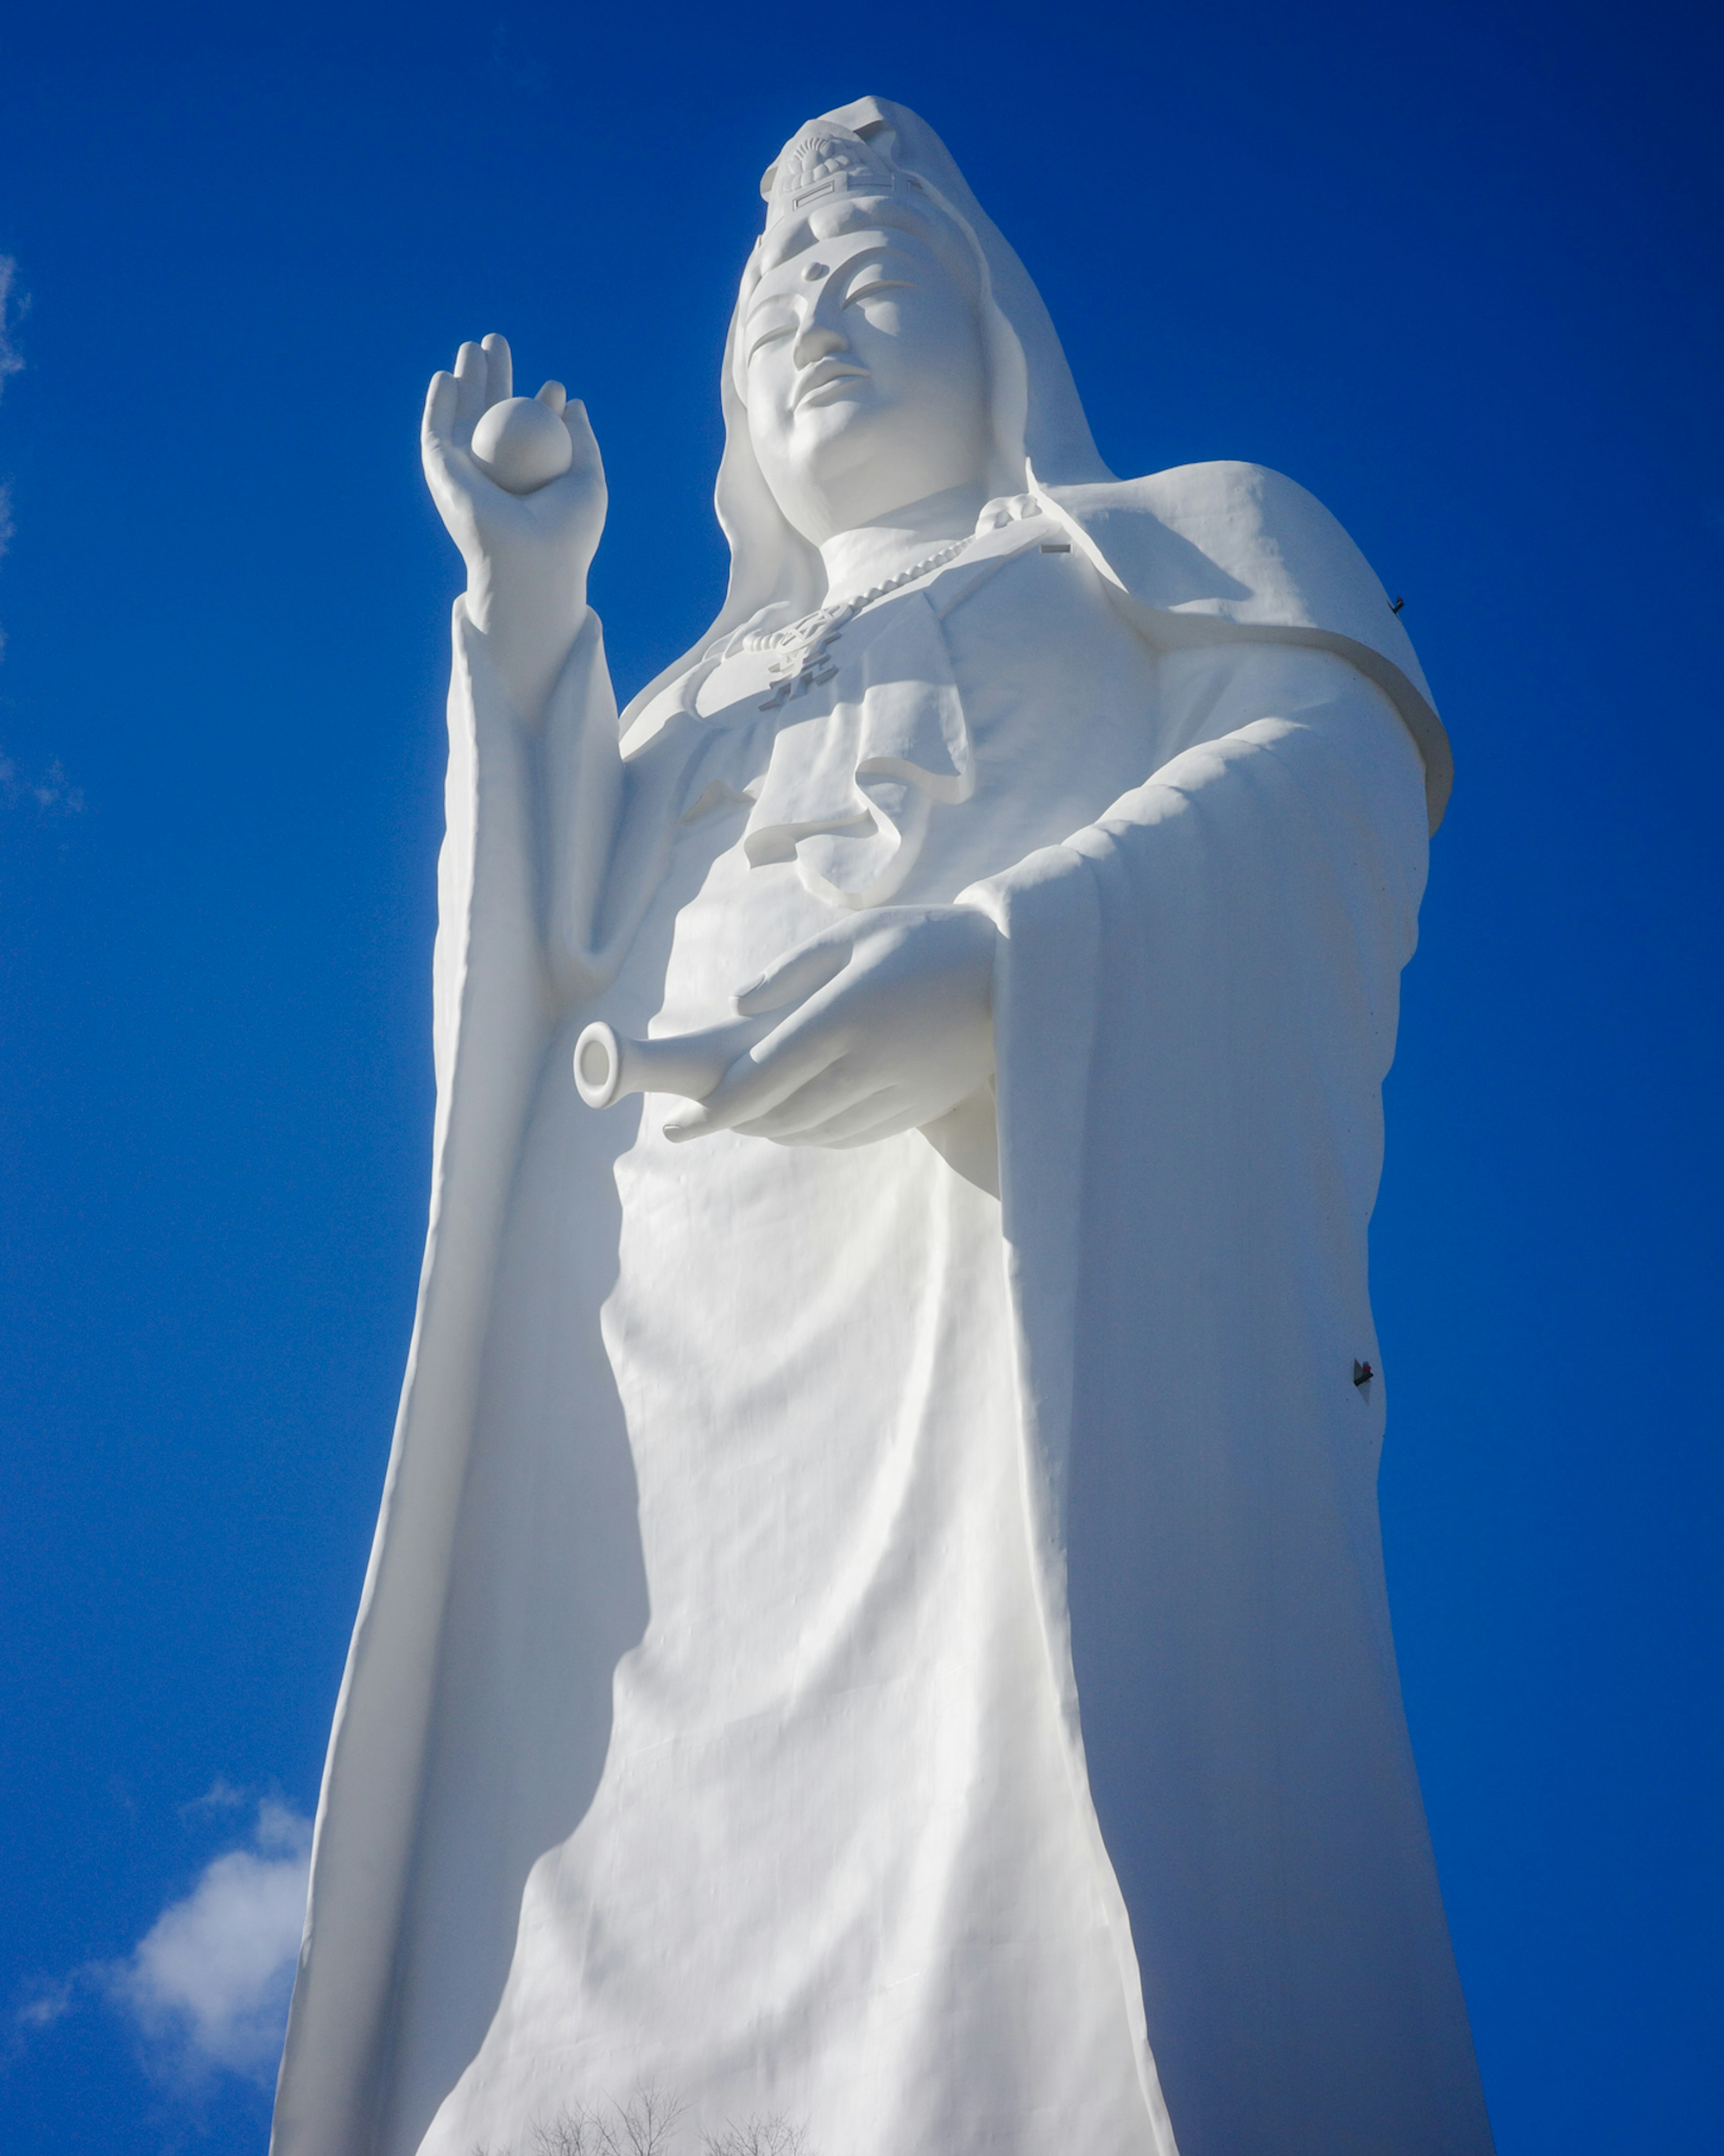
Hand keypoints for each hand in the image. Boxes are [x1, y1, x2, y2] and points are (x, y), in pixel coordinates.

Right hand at [421, 333, 606, 718]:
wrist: (534, 562)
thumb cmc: (568, 534)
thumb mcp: (588, 481)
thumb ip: (583, 443)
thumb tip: (573, 402)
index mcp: (529, 478)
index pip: (532, 432)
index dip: (542, 405)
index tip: (557, 389)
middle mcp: (496, 474)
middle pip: (491, 414)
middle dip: (493, 378)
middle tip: (497, 342)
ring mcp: (467, 473)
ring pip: (462, 416)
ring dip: (466, 380)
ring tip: (472, 347)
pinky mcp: (443, 473)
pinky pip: (438, 431)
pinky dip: (439, 403)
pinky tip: (446, 377)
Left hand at [663, 905, 997, 1147]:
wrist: (1015, 974)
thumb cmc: (925, 940)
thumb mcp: (853, 934)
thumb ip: (790, 972)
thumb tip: (737, 1008)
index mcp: (842, 1017)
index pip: (760, 1079)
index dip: (713, 1111)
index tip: (676, 1126)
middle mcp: (866, 1065)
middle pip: (780, 1115)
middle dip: (736, 1121)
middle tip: (703, 1116)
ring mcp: (895, 1094)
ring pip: (813, 1132)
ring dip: (772, 1129)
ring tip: (744, 1117)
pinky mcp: (918, 1109)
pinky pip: (849, 1136)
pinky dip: (813, 1134)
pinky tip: (797, 1121)